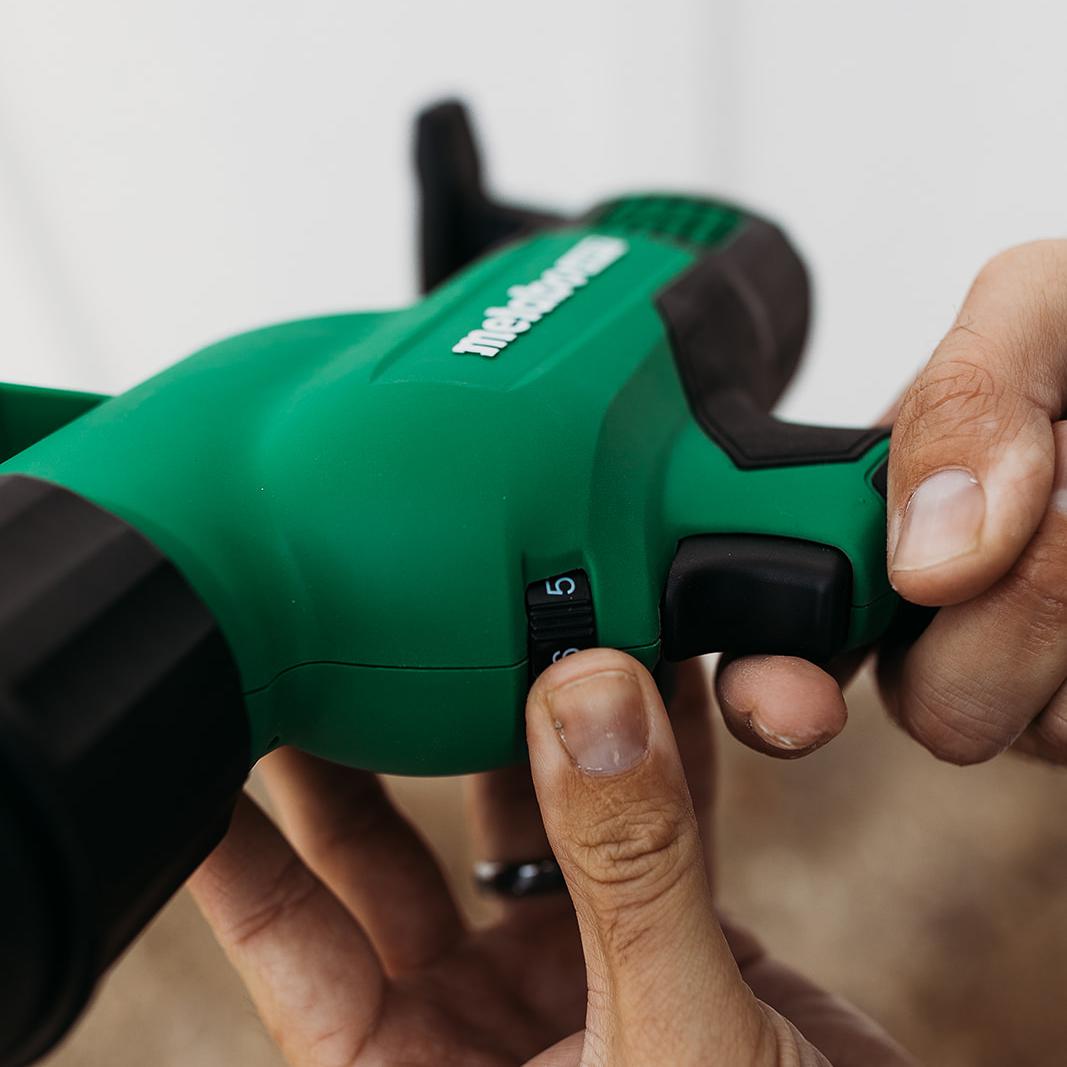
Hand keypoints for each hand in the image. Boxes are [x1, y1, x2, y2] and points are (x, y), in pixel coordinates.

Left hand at [188, 650, 911, 1065]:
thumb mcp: (675, 1045)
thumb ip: (631, 872)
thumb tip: (588, 696)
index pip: (287, 930)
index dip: (240, 824)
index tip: (210, 705)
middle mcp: (477, 1024)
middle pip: (391, 851)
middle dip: (371, 732)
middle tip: (338, 618)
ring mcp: (571, 979)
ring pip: (521, 819)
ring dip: (524, 722)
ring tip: (496, 612)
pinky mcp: (666, 946)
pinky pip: (642, 826)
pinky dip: (651, 749)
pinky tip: (642, 666)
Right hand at [718, 241, 1066, 764]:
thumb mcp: (1037, 311)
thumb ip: (961, 402)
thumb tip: (930, 560)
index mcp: (885, 538)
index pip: (779, 649)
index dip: (770, 683)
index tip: (793, 699)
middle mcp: (951, 630)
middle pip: (935, 708)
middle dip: (1019, 607)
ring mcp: (1041, 693)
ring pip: (1042, 730)